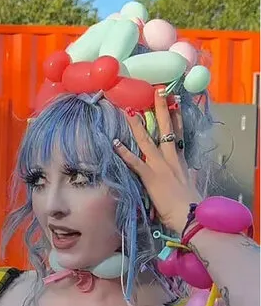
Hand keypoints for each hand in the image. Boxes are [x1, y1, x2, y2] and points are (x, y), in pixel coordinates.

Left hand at [113, 89, 199, 232]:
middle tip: (158, 91)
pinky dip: (124, 152)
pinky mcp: (151, 177)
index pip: (179, 133)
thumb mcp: (191, 185)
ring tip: (129, 111)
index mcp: (180, 161)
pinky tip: (115, 142)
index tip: (175, 102)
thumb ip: (188, 176)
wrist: (191, 214)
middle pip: (166, 129)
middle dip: (161, 109)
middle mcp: (171, 159)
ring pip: (147, 141)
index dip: (177, 117)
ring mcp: (160, 166)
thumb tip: (190, 172)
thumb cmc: (190, 203)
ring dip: (137, 126)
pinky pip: (135, 162)